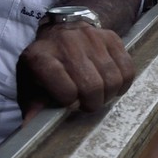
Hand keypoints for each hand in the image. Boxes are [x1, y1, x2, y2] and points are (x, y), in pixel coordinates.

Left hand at [17, 24, 136, 118]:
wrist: (62, 29)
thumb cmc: (45, 63)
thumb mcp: (30, 83)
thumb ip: (32, 106)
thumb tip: (30, 128)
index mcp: (41, 58)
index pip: (65, 90)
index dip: (70, 102)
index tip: (69, 104)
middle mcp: (67, 45)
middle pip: (91, 86)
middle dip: (92, 103)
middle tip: (87, 104)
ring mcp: (92, 39)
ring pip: (112, 79)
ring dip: (108, 94)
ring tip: (100, 95)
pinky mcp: (111, 37)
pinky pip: (127, 68)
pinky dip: (123, 83)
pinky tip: (112, 86)